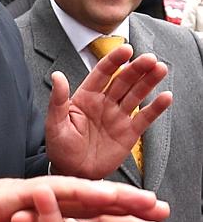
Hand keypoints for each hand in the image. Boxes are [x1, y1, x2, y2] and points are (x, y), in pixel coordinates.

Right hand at [0, 162, 168, 221]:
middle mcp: (41, 216)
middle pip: (93, 214)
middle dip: (128, 215)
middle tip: (162, 213)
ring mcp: (32, 204)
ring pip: (83, 200)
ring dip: (117, 200)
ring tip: (150, 201)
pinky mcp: (18, 195)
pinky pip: (57, 194)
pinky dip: (84, 192)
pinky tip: (111, 193)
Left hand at [45, 45, 171, 178]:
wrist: (73, 173)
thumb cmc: (60, 148)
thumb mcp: (55, 124)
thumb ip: (58, 100)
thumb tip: (56, 75)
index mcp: (86, 97)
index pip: (102, 73)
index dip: (114, 61)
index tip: (126, 49)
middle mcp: (105, 103)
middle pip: (123, 80)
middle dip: (136, 68)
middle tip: (149, 59)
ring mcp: (118, 116)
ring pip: (136, 94)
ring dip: (149, 81)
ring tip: (160, 69)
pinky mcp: (129, 133)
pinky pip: (145, 118)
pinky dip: (156, 108)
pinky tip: (166, 97)